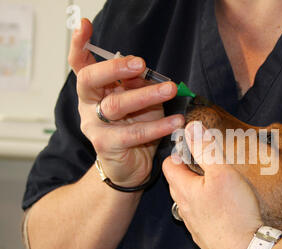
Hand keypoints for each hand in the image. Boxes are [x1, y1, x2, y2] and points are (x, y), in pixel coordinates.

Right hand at [69, 19, 183, 186]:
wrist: (130, 166)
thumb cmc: (135, 128)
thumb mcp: (139, 101)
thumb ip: (138, 84)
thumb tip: (145, 70)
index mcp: (95, 89)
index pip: (81, 63)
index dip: (79, 44)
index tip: (84, 24)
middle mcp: (88, 105)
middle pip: (91, 80)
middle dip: (115, 68)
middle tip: (141, 63)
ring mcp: (94, 126)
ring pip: (115, 106)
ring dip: (145, 96)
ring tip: (170, 89)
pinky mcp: (106, 145)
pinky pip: (133, 133)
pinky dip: (158, 126)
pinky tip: (176, 121)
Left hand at [162, 122, 262, 248]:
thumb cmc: (233, 213)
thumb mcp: (221, 172)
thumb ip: (206, 149)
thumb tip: (192, 127)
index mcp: (183, 188)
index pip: (169, 163)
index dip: (179, 151)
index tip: (195, 144)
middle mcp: (183, 206)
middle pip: (178, 181)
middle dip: (189, 168)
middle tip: (208, 160)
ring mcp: (194, 223)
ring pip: (190, 199)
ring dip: (199, 187)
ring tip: (217, 181)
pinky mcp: (206, 235)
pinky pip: (201, 214)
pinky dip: (208, 205)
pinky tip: (224, 205)